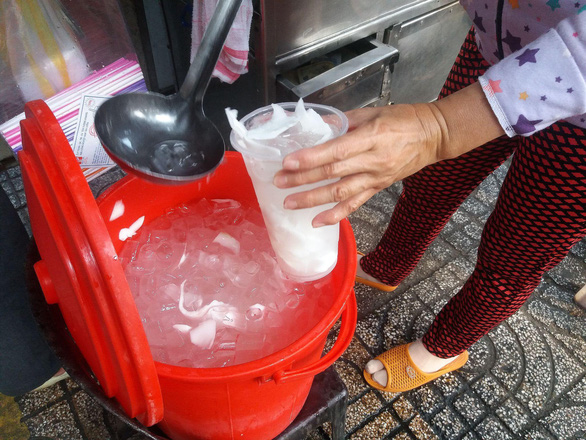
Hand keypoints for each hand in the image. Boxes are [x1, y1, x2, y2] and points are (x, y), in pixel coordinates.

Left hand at [273, 103, 443, 225]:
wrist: (434, 136)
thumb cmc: (404, 119)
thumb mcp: (373, 112)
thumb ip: (344, 121)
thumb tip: (317, 127)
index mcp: (371, 137)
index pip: (336, 151)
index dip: (311, 158)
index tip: (288, 162)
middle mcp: (373, 161)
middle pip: (333, 173)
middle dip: (303, 179)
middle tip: (279, 182)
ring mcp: (375, 178)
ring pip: (340, 193)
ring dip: (313, 200)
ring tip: (289, 203)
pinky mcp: (378, 188)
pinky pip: (355, 205)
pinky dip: (335, 215)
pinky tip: (316, 221)